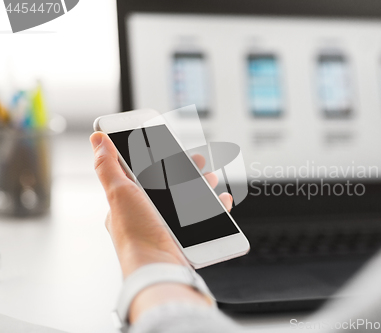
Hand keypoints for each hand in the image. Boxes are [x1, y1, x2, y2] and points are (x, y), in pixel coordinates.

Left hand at [90, 131, 232, 320]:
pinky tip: (221, 201)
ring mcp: (166, 228)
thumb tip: (98, 140)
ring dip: (201, 186)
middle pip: (168, 186)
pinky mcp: (184, 240)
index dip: (156, 160)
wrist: (160, 270)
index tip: (170, 149)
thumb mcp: (119, 194)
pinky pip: (203, 220)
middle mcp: (146, 217)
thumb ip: (108, 166)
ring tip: (210, 179)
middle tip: (198, 162)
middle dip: (185, 171)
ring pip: (187, 201)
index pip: (141, 175)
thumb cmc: (137, 236)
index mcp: (127, 205)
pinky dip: (215, 208)